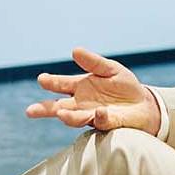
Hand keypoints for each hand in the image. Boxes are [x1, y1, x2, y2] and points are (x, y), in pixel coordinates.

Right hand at [26, 47, 161, 132]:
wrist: (144, 105)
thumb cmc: (124, 87)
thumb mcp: (110, 69)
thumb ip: (93, 62)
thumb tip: (75, 50)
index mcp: (79, 87)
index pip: (60, 85)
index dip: (51, 82)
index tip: (42, 79)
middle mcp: (81, 104)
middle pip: (58, 108)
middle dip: (45, 109)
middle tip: (30, 111)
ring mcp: (92, 115)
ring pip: (75, 118)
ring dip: (69, 116)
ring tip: (61, 114)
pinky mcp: (107, 124)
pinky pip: (101, 122)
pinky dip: (99, 117)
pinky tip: (100, 112)